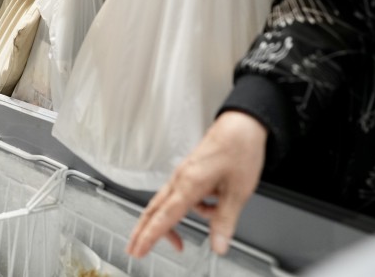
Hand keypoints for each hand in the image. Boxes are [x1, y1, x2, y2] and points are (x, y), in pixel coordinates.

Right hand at [127, 111, 267, 257]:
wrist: (241, 125)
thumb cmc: (239, 150)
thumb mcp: (238, 192)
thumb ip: (224, 221)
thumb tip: (218, 246)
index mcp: (189, 183)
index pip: (165, 216)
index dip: (150, 236)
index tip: (138, 250)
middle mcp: (180, 179)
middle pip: (154, 209)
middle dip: (143, 231)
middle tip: (134, 250)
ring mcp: (182, 175)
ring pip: (167, 204)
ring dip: (169, 224)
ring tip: (180, 243)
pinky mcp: (189, 173)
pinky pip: (181, 197)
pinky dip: (191, 210)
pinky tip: (210, 209)